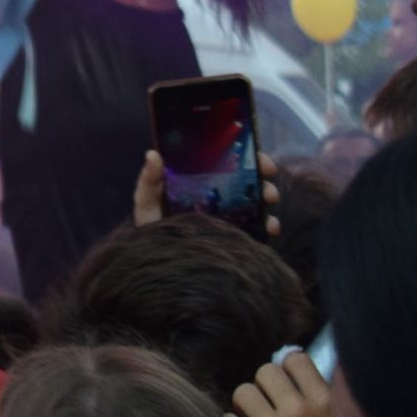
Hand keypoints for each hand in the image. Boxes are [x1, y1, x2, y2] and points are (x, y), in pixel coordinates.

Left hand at [134, 149, 283, 236]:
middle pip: (247, 179)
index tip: (255, 153)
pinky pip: (260, 228)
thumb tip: (152, 153)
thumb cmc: (152, 227)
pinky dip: (269, 224)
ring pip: (257, 201)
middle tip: (267, 173)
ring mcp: (231, 217)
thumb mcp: (147, 202)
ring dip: (268, 195)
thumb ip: (150, 180)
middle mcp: (220, 197)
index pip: (225, 162)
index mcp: (200, 182)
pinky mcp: (238, 236)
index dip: (244, 155)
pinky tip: (269, 226)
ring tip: (269, 199)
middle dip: (262, 173)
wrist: (161, 263)